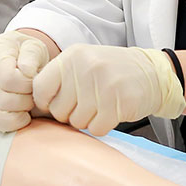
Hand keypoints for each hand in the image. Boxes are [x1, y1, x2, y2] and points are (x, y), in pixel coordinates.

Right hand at [0, 30, 52, 136]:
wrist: (18, 61)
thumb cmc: (28, 57)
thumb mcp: (35, 48)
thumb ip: (32, 55)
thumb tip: (26, 71)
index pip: (9, 78)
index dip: (28, 85)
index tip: (34, 82)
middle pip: (2, 100)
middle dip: (25, 103)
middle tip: (31, 98)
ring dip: (12, 119)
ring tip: (23, 112)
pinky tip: (8, 124)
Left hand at [33, 45, 184, 135]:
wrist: (152, 73)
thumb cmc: (111, 72)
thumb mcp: (83, 63)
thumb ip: (59, 79)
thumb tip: (33, 106)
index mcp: (72, 57)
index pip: (40, 88)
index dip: (45, 102)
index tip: (57, 103)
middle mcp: (86, 68)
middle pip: (58, 110)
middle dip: (70, 114)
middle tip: (86, 105)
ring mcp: (103, 85)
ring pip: (77, 122)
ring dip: (87, 120)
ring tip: (101, 105)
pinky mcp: (119, 103)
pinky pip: (96, 128)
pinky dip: (102, 126)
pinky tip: (111, 112)